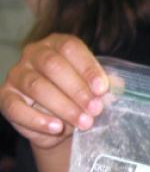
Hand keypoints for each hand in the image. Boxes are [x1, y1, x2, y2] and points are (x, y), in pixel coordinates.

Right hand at [0, 34, 108, 148]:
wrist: (58, 124)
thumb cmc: (78, 98)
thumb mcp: (94, 90)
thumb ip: (105, 86)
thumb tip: (117, 88)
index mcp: (57, 44)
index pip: (70, 48)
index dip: (87, 68)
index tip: (103, 89)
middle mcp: (33, 54)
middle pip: (53, 66)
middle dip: (77, 90)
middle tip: (95, 110)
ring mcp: (17, 75)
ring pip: (37, 87)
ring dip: (63, 106)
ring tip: (83, 123)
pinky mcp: (6, 98)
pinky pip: (16, 108)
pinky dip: (37, 119)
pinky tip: (56, 127)